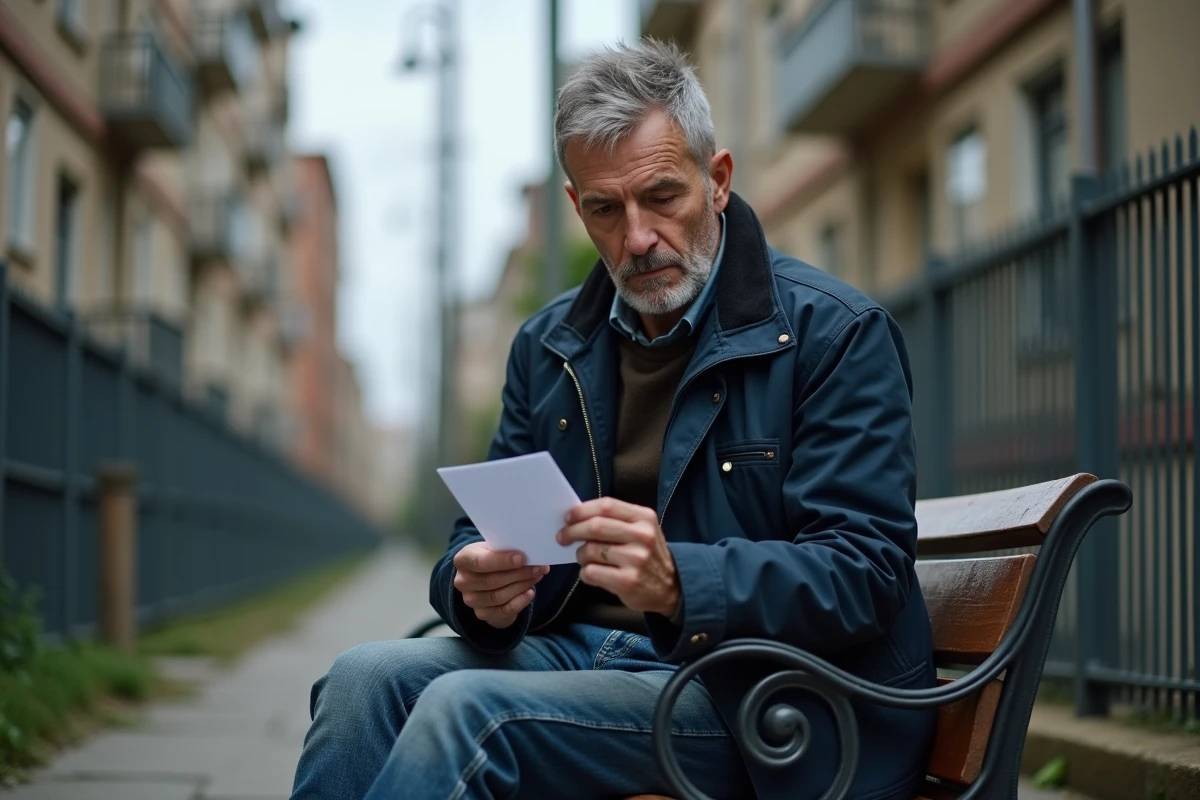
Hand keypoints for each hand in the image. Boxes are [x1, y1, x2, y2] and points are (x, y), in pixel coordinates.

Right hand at [453, 542, 549, 628]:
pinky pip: (504, 610)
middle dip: (519, 574)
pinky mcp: (482, 614)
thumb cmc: (492, 557)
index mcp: (463, 560)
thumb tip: (534, 554)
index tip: (522, 558)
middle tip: (538, 567)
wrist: (486, 576)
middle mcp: (463, 581)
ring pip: (499, 596)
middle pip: (492, 581)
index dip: (502, 561)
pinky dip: (520, 601)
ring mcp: (471, 600)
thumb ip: (508, 550)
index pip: (480, 562)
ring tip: (536, 576)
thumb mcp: (495, 548)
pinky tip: (530, 592)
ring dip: (522, 586)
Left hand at [557, 498, 679, 617]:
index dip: (582, 510)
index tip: (568, 517)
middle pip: (595, 526)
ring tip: (584, 558)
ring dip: (580, 554)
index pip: (606, 506)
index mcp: (644, 518)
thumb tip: (577, 518)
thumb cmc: (648, 554)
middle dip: (572, 531)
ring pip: (590, 550)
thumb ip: (616, 520)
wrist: (672, 587)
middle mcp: (642, 536)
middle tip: (562, 537)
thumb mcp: (643, 529)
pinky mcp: (627, 581)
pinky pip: (591, 572)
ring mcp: (635, 560)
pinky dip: (585, 572)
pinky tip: (592, 573)